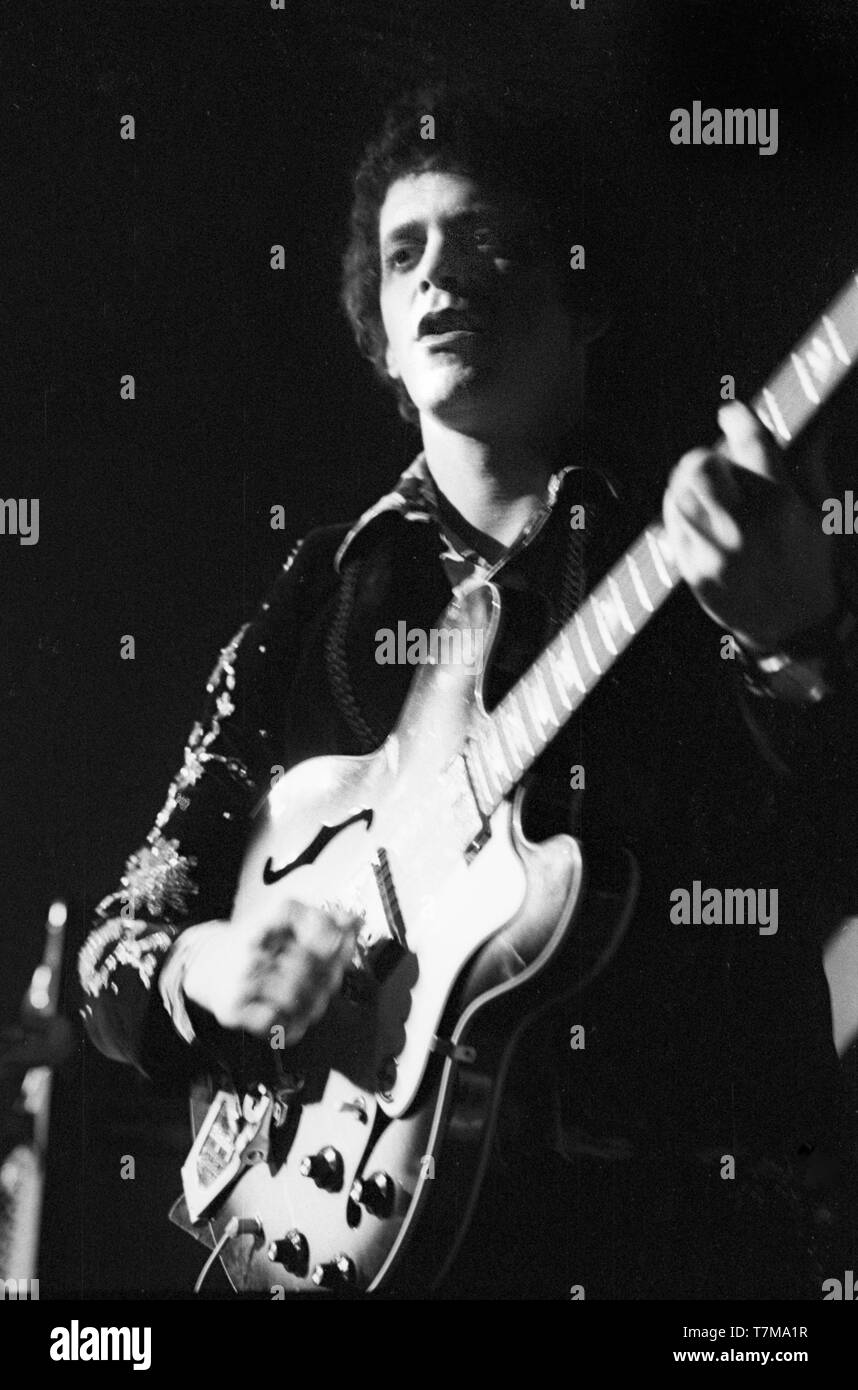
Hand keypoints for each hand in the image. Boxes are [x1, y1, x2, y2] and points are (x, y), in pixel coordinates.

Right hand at [182, 899, 360, 1043]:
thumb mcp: (283, 924)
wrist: (202, 965)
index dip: (331, 934)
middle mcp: (250, 946)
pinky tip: (295, 1017)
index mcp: (265, 920)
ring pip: (295, 995)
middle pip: (308, 961)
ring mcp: (241, 979)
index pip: (306, 919)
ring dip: (314, 1003)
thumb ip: (322, 921)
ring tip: (315, 1002)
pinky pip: (275, 1022)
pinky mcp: (233, 1008)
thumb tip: (355, 921)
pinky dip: (292, 1024)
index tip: (340, 944)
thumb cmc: (254, 945)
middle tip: (332, 981)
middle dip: (328, 974)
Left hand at [663, 401, 837, 651]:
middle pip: (702, 466)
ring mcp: (716, 551)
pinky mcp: (695, 571)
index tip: (730, 414)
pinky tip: (693, 514)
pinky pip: (672, 528)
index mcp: (781, 506)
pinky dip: (678, 513)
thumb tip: (816, 426)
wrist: (793, 625)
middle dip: (703, 457)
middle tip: (710, 461)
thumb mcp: (822, 515)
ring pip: (679, 495)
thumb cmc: (809, 564)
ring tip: (700, 489)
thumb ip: (810, 467)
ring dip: (685, 484)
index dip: (736, 418)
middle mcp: (745, 526)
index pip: (751, 443)